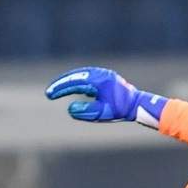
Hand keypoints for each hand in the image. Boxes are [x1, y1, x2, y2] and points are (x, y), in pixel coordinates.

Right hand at [44, 66, 167, 127]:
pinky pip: (86, 77)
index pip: (74, 82)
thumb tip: (70, 108)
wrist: (138, 104)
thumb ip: (86, 111)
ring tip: (56, 89)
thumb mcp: (103, 113)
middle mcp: (100, 74)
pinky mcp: (104, 78)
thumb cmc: (122, 109)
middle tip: (49, 92)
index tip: (50, 94)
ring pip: (80, 75)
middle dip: (61, 84)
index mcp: (98, 80)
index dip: (60, 88)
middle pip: (75, 76)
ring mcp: (102, 75)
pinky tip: (71, 88)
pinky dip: (76, 82)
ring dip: (68, 82)